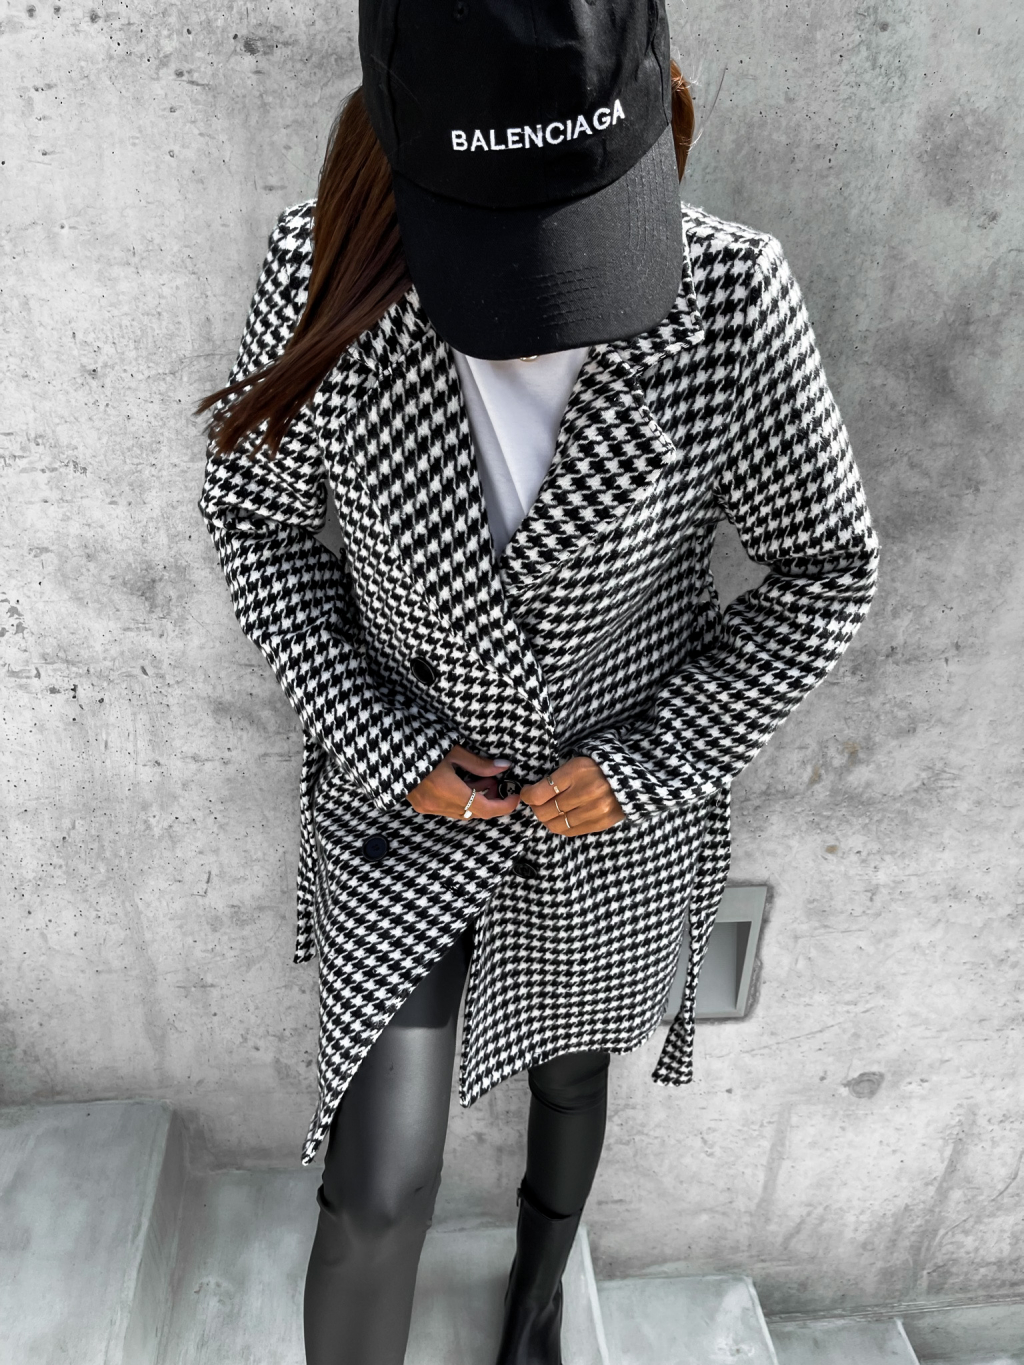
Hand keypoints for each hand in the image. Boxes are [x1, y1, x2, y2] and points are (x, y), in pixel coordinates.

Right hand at [407, 744, 521, 820]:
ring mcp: (427, 807)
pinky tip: (463, 783)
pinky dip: (460, 800)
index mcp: (448, 791)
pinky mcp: (420, 804)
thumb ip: (479, 764)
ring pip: (461, 812)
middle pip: (473, 812)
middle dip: (490, 800)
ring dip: (475, 800)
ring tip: (482, 780)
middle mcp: (437, 804)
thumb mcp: (454, 751)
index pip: (484, 809)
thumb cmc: (420, 745)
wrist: (388, 749)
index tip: (515, 797)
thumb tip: (504, 767)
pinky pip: (447, 809)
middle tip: (498, 783)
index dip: (504, 806)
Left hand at [520, 756, 624, 835]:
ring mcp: (594, 810)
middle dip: (535, 808)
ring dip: (547, 819)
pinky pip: (571, 831)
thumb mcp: (578, 761)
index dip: (527, 795)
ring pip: (556, 824)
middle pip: (545, 811)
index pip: (540, 792)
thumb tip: (534, 792)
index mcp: (577, 771)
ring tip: (548, 812)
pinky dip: (561, 826)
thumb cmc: (601, 766)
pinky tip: (561, 819)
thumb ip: (558, 777)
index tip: (526, 793)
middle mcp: (585, 792)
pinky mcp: (601, 822)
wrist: (634, 778)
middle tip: (535, 803)